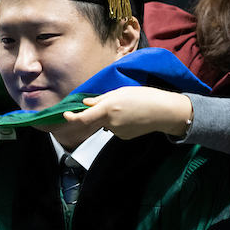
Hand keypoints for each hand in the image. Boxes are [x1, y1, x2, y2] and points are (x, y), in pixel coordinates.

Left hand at [62, 88, 192, 139]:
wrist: (163, 112)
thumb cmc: (144, 96)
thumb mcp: (121, 92)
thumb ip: (101, 99)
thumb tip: (86, 103)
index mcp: (108, 108)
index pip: (83, 117)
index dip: (72, 117)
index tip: (66, 114)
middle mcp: (110, 122)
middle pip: (95, 119)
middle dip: (97, 112)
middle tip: (112, 102)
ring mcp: (117, 132)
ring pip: (106, 123)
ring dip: (110, 116)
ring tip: (127, 107)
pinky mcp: (124, 137)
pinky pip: (115, 128)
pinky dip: (118, 122)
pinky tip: (131, 116)